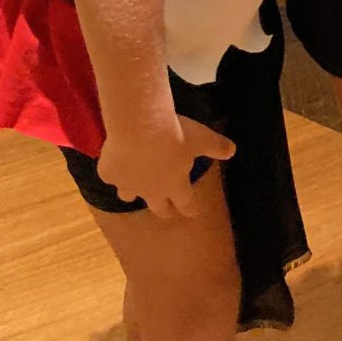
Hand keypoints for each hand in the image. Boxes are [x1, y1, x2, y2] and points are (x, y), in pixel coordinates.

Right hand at [96, 113, 235, 219]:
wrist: (140, 128)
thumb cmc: (176, 135)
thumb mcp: (202, 138)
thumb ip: (217, 147)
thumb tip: (232, 151)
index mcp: (175, 185)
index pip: (186, 203)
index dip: (190, 208)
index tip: (192, 212)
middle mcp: (151, 191)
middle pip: (157, 206)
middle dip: (162, 208)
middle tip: (164, 211)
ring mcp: (128, 184)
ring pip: (128, 195)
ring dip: (132, 191)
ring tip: (131, 187)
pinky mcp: (109, 174)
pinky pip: (110, 175)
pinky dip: (112, 169)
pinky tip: (112, 160)